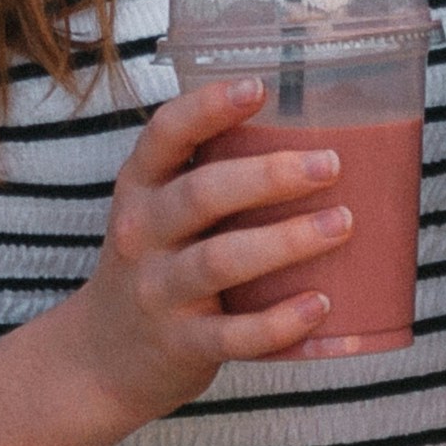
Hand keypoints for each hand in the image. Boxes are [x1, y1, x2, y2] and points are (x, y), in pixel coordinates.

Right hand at [60, 77, 355, 423]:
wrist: (102, 358)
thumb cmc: (159, 264)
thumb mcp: (161, 212)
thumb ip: (214, 176)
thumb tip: (318, 134)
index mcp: (141, 188)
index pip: (165, 134)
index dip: (209, 107)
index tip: (260, 87)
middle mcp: (143, 234)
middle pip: (202, 195)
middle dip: (269, 176)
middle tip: (330, 164)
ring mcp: (159, 292)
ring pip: (221, 261)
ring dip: (287, 241)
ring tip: (342, 224)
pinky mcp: (183, 345)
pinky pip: (236, 335)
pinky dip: (282, 323)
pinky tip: (323, 305)